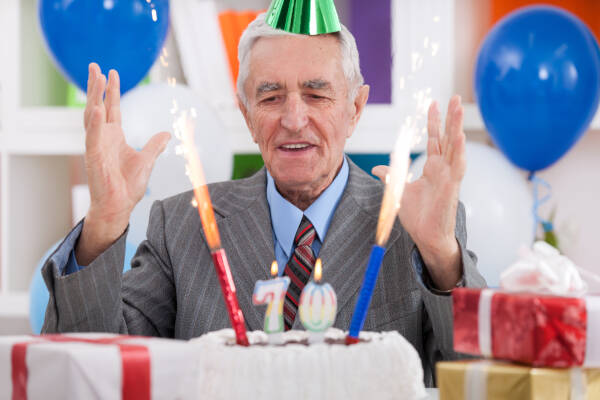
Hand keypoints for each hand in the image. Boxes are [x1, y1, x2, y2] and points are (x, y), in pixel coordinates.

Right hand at [76, 63, 169, 264]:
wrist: (119, 206)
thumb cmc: (128, 186)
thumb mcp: (147, 160)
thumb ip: (155, 145)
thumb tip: (167, 133)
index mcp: (114, 137)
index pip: (112, 108)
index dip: (112, 91)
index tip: (111, 72)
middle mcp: (103, 138)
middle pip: (99, 106)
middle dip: (97, 86)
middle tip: (95, 66)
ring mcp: (96, 146)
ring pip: (92, 116)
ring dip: (94, 97)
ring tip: (96, 78)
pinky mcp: (93, 157)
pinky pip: (93, 137)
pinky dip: (95, 122)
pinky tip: (97, 108)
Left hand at [372, 95, 465, 289]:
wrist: (427, 237)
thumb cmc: (418, 216)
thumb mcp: (399, 191)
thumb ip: (391, 177)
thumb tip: (376, 169)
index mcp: (434, 168)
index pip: (435, 139)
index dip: (434, 122)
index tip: (433, 104)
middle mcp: (444, 168)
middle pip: (448, 137)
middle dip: (450, 117)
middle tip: (453, 97)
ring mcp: (450, 176)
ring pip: (456, 146)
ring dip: (457, 126)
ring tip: (458, 108)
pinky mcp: (453, 186)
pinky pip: (458, 165)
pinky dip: (460, 150)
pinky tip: (460, 136)